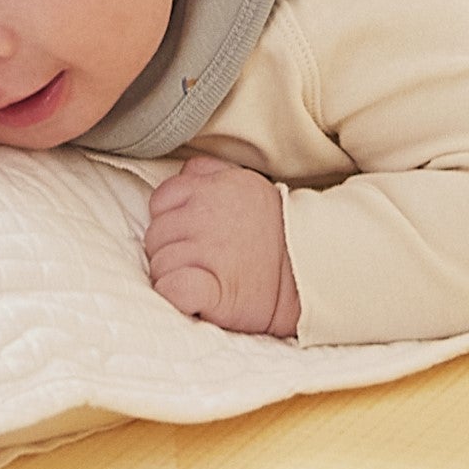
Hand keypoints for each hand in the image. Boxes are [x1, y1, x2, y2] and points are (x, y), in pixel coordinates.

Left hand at [146, 156, 300, 339]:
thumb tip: (185, 171)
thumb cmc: (279, 233)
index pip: (161, 201)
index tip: (188, 236)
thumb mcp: (248, 185)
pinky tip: (195, 297)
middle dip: (169, 252)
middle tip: (198, 263)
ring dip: (173, 277)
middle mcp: (206, 215)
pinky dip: (176, 295)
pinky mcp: (213, 290)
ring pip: (159, 265)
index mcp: (213, 188)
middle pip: (155, 236)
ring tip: (204, 280)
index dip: (169, 222)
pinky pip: (171, 289)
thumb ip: (210, 173)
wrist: (312, 274)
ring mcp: (208, 252)